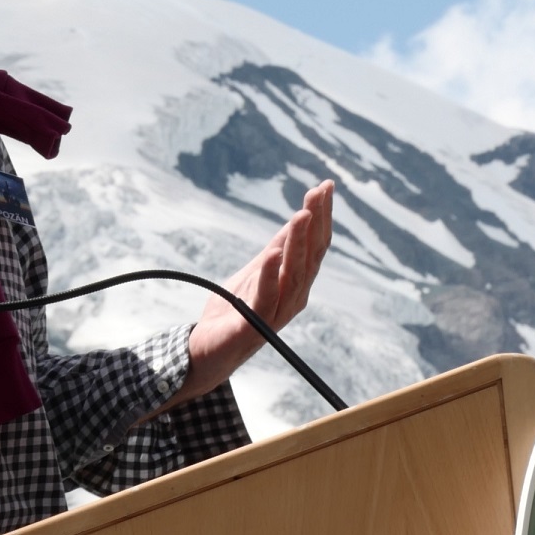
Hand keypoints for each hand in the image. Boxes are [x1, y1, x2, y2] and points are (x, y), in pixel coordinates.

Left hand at [179, 180, 335, 401]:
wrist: (207, 349)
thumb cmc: (233, 311)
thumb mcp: (255, 271)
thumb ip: (275, 250)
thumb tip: (297, 219)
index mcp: (296, 283)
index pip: (315, 245)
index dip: (323, 216)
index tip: (326, 185)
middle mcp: (294, 297)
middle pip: (311, 255)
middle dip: (317, 221)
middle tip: (320, 191)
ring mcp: (277, 312)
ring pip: (295, 273)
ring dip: (299, 242)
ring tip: (302, 214)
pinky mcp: (255, 324)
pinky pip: (267, 297)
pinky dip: (271, 274)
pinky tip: (273, 252)